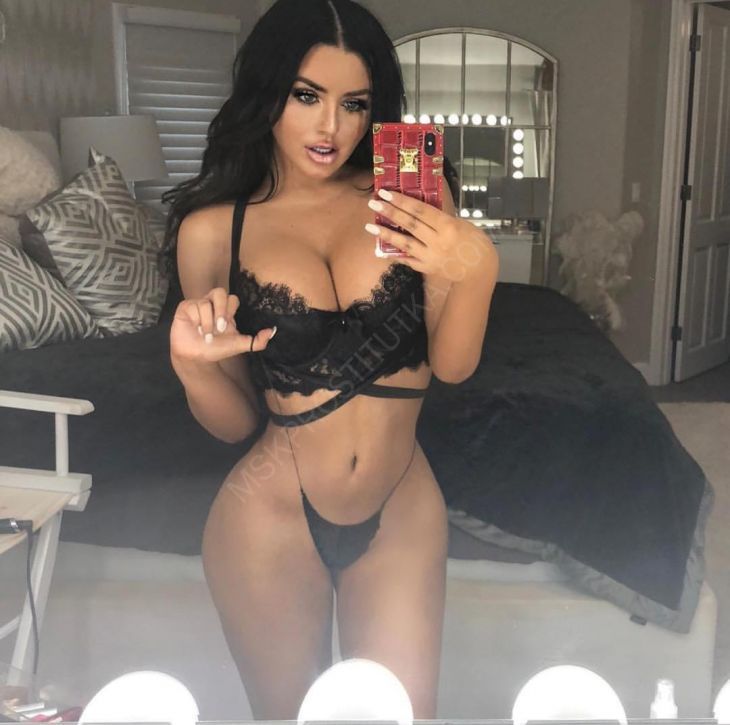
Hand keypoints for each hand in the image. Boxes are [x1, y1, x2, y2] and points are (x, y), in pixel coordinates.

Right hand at [170, 287, 275, 362]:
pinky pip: (194, 306)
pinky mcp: (186, 307)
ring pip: (206, 301)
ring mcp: (198, 304)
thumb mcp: (239, 345)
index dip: (231, 310)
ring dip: (209, 322)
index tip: (228, 327)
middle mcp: (212, 305)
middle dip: (221, 310)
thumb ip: (257, 341)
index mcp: (225, 311)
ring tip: (207, 334)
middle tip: (220, 327)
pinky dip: (198, 320)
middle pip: (220, 292)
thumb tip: (272, 331)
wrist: (196, 358)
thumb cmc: (216, 349)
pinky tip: (197, 330)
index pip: (233, 298)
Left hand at [365, 188, 494, 281]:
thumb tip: (422, 209)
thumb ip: (441, 218)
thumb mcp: (462, 224)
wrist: (479, 270)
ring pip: (405, 243)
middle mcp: (437, 241)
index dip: (402, 201)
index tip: (387, 193)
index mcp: (448, 226)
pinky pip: (407, 260)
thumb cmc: (474, 242)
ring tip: (369, 227)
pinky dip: (394, 255)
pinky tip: (380, 251)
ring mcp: (430, 256)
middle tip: (373, 204)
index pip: (420, 210)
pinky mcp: (426, 268)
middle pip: (410, 224)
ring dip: (386, 234)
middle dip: (390, 213)